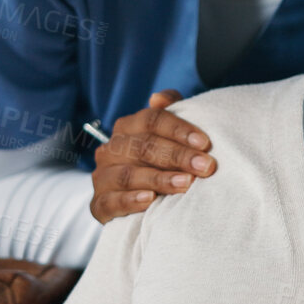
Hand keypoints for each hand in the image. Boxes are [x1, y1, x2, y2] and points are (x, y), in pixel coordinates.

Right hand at [88, 90, 216, 223]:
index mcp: (126, 127)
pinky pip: (112, 202)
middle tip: (205, 166)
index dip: (178, 129)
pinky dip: (131, 200)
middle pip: (143, 147)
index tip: (205, 143)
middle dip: (177, 156)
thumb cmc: (159, 162)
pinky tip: (151, 200)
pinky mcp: (99, 205)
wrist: (139, 201)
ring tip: (185, 183)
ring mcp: (102, 177)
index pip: (151, 120)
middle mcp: (110, 150)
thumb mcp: (167, 135)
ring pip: (128, 175)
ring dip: (159, 179)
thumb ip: (169, 110)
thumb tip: (157, 98)